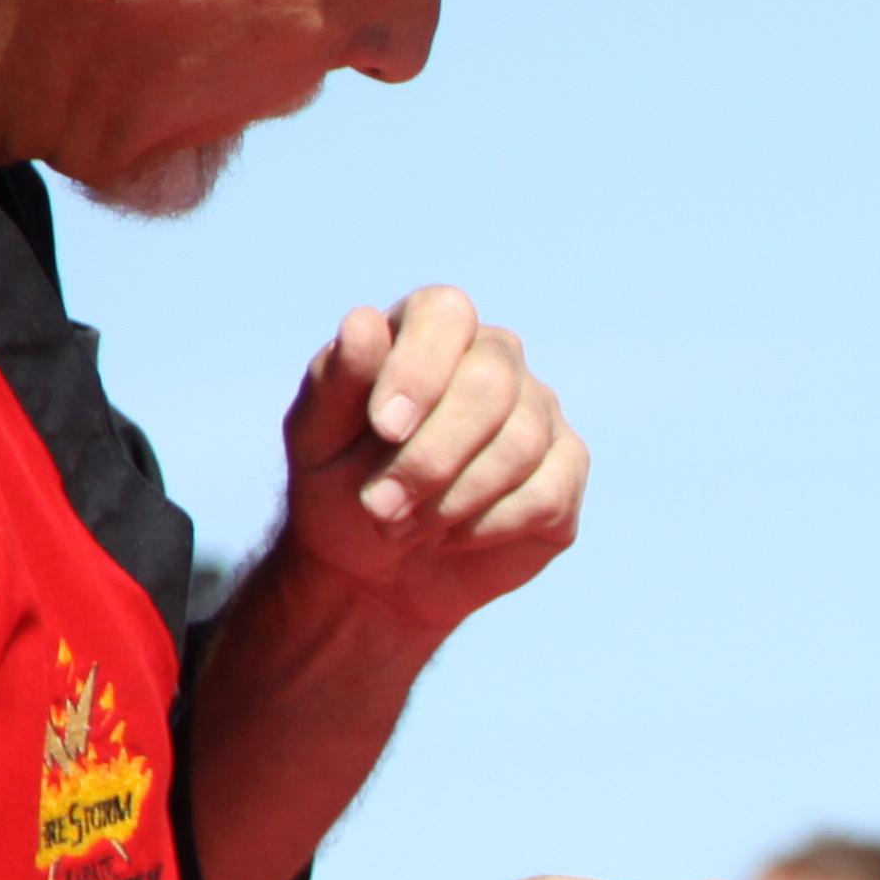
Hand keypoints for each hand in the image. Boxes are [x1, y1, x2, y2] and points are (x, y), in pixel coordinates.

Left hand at [276, 287, 584, 635]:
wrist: (372, 565)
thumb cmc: (339, 483)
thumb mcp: (315, 437)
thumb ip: (337, 380)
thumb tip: (364, 322)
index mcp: (431, 332)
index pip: (446, 314)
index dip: (419, 368)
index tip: (384, 429)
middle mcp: (496, 360)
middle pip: (490, 384)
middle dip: (430, 456)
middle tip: (379, 505)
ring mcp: (540, 413)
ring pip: (519, 444)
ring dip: (451, 499)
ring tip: (401, 526)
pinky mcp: (564, 471)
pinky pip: (545, 495)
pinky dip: (486, 526)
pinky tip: (451, 536)